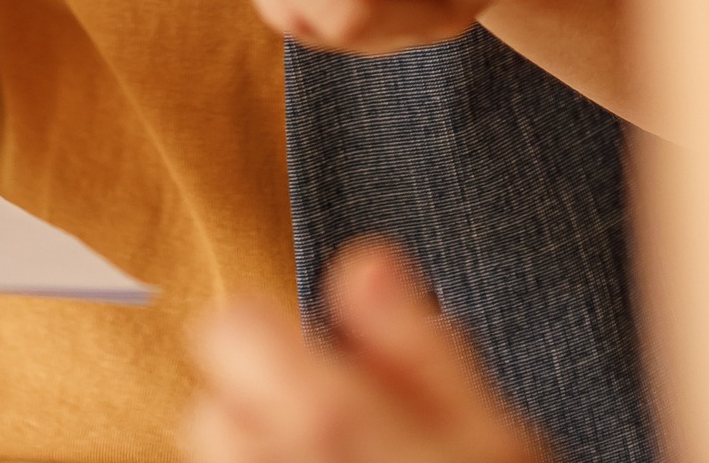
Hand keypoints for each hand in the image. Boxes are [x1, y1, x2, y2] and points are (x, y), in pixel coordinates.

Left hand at [185, 238, 552, 462]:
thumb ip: (420, 350)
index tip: (296, 344)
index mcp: (341, 431)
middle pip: (210, 416)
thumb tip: (361, 265)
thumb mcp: (498, 438)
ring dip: (265, 460)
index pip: (231, 336)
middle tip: (335, 428)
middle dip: (257, 406)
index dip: (262, 331)